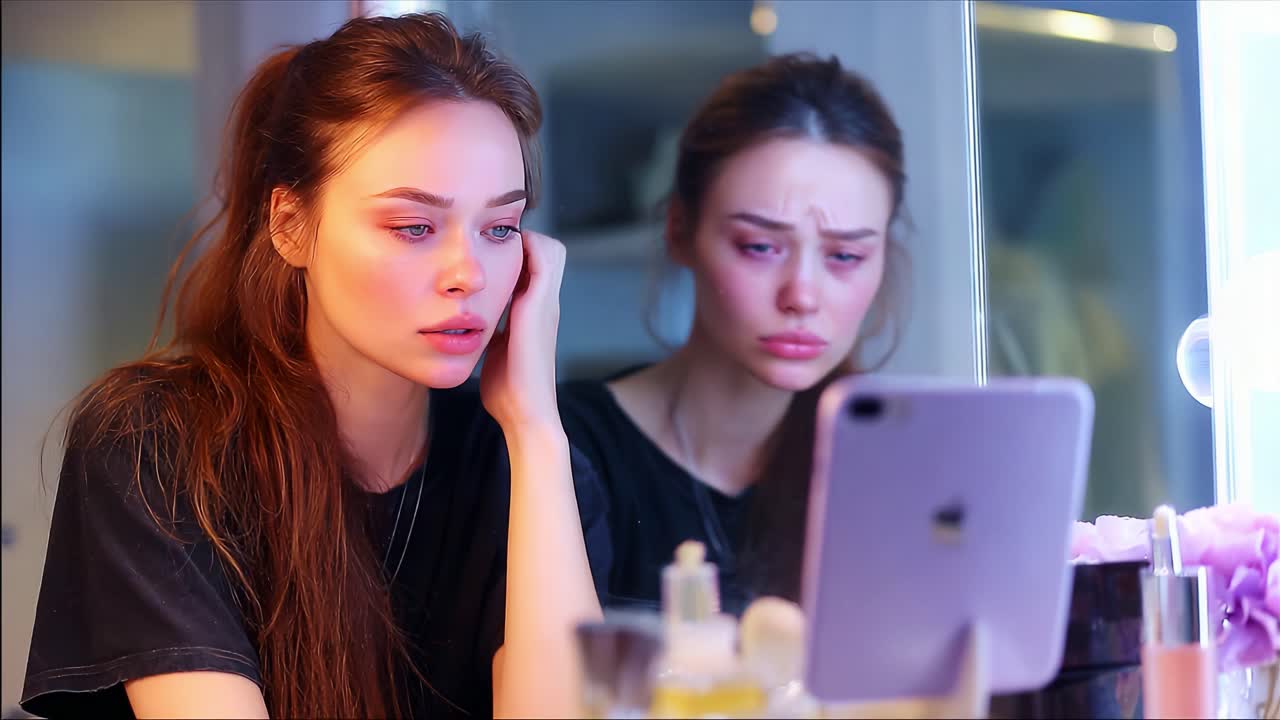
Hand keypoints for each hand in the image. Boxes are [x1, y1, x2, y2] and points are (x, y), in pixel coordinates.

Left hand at [480, 229, 565, 433]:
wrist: (525, 411)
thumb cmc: (508, 390)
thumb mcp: (498, 350)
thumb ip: (495, 333)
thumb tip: (476, 326)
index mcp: (536, 313)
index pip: (535, 267)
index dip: (517, 253)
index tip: (489, 252)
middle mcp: (545, 303)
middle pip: (549, 250)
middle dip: (522, 241)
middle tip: (492, 244)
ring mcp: (546, 303)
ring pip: (550, 248)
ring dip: (525, 240)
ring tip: (495, 245)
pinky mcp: (540, 304)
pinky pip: (542, 258)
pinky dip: (525, 246)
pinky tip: (498, 252)